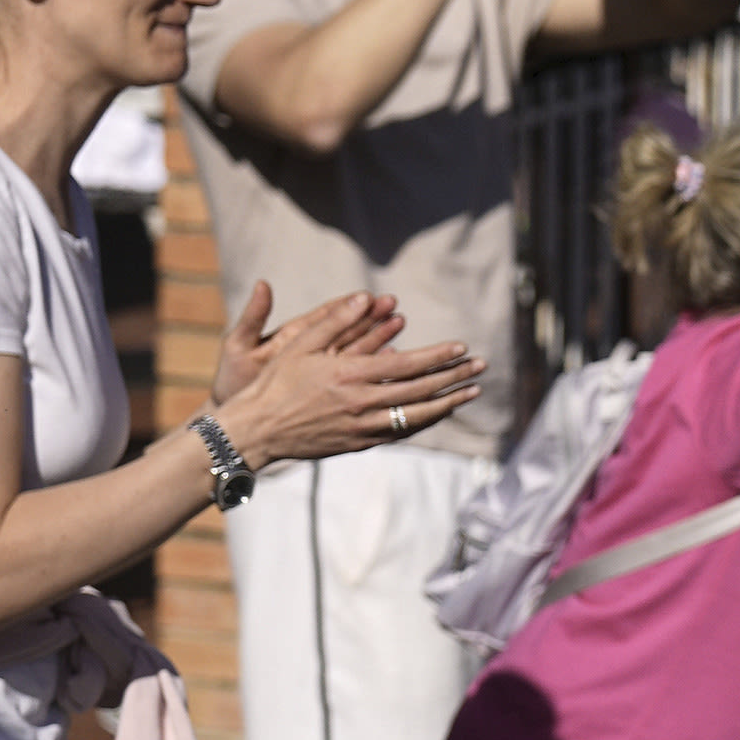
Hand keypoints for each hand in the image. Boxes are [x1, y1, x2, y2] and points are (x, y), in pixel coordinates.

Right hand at [214, 286, 483, 465]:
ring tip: (472, 391)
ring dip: (448, 403)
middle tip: (480, 367)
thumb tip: (366, 296)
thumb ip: (336, 320)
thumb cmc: (276, 382)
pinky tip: (440, 411)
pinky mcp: (361, 443)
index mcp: (350, 375)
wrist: (258, 429)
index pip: (407, 365)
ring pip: (417, 416)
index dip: (438, 357)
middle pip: (421, 390)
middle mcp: (362, 403)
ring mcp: (364, 427)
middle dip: (454, 377)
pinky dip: (425, 421)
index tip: (461, 348)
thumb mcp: (300, 344)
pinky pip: (402, 432)